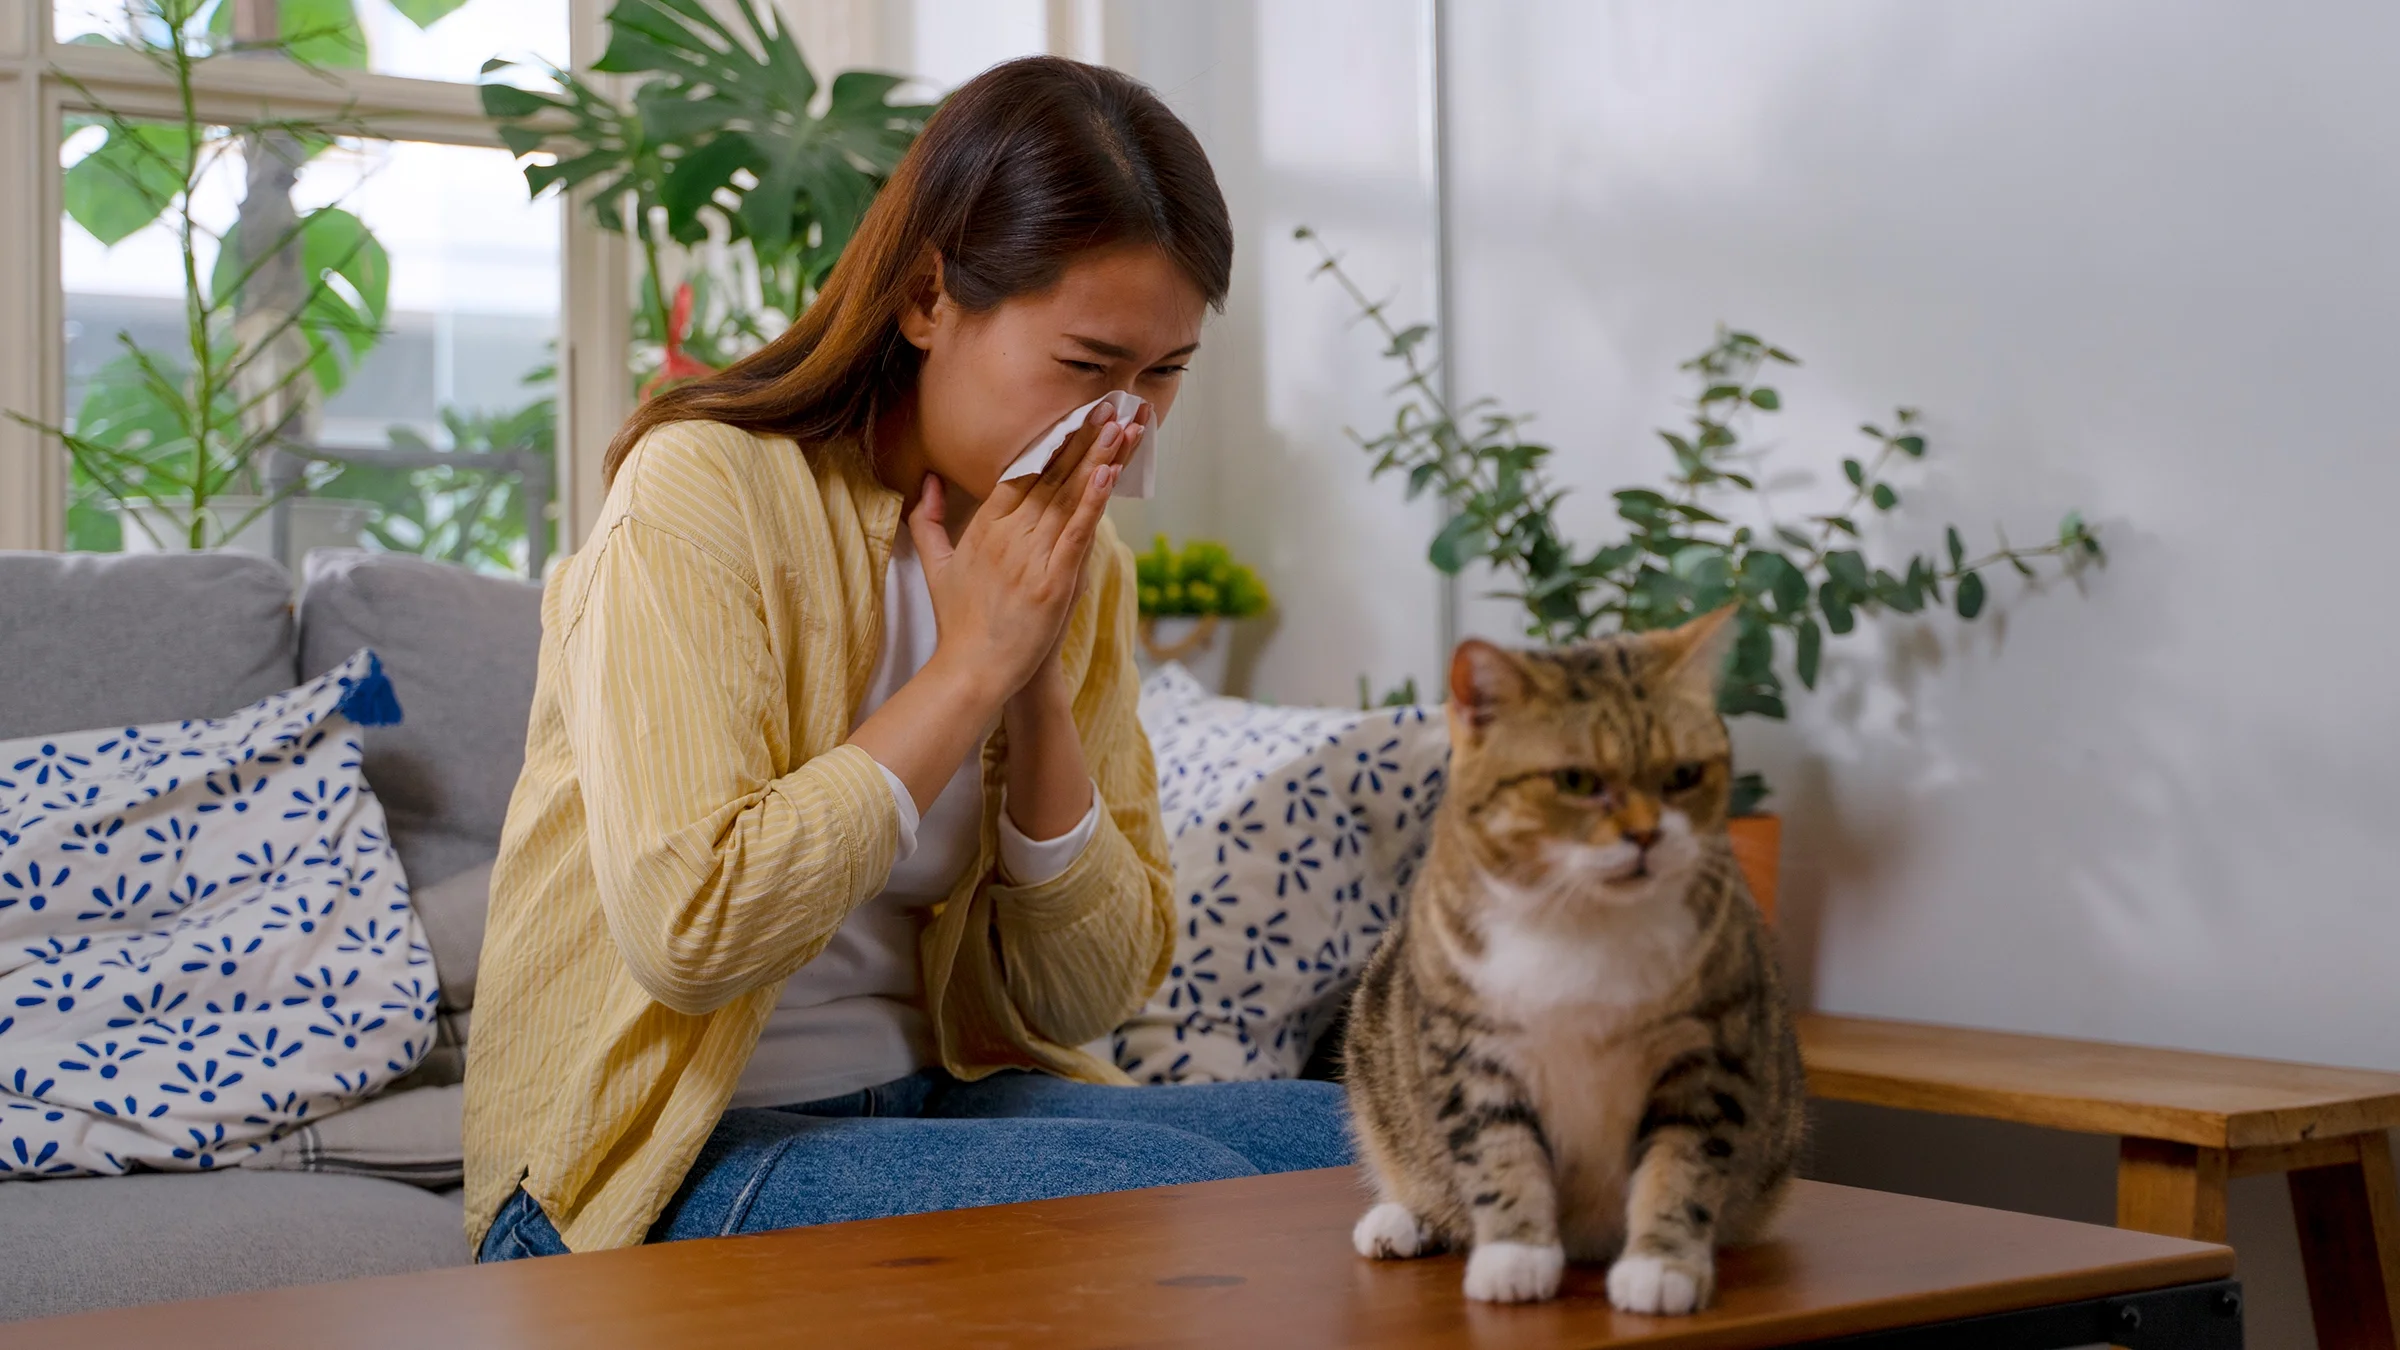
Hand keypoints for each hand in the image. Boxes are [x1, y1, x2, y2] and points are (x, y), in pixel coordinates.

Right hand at [910, 399, 1144, 709]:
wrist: (972, 670)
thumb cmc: (959, 622)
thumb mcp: (935, 565)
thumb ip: (928, 519)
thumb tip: (926, 480)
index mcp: (985, 527)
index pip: (1022, 472)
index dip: (1052, 441)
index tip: (1075, 414)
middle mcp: (1008, 535)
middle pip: (1052, 476)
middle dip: (1084, 438)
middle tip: (1110, 404)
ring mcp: (1031, 557)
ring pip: (1070, 496)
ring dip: (1098, 458)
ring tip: (1121, 425)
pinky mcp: (1053, 581)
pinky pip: (1077, 531)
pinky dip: (1094, 499)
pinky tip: (1110, 471)